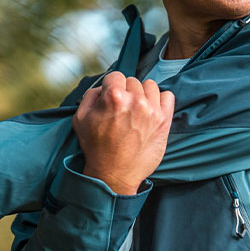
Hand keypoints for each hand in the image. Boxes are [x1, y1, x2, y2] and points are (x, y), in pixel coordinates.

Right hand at [73, 71, 174, 194]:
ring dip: (143, 94)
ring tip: (136, 109)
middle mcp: (135, 100)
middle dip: (126, 92)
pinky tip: (151, 110)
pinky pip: (168, 96)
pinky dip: (160, 100)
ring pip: (150, 86)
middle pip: (133, 81)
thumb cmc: (96, 147)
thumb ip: (90, 95)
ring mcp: (152, 110)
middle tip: (122, 110)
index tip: (110, 99)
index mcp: (114, 96)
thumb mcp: (80, 118)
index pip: (115, 76)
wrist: (114, 174)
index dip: (110, 87)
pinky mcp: (164, 121)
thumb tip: (102, 87)